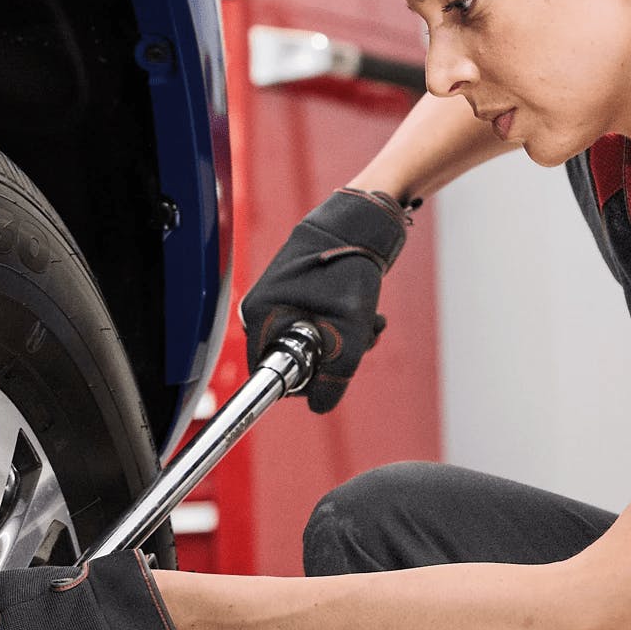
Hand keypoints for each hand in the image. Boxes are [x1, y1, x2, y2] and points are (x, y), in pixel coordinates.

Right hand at [241, 188, 407, 412]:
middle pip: (297, 359)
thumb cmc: (349, 269)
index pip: (273, 372)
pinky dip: (342, 323)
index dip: (308, 379)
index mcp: (260, 317)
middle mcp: (262, 309)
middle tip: (363, 338)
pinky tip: (365, 311)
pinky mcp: (295, 293)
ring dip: (345, 340)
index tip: (337, 367)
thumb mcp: (348, 333)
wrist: (360, 222)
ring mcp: (278, 300)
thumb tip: (320, 407)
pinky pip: (316, 323)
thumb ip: (334, 377)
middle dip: (335, 356)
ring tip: (370, 321)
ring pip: (312, 343)